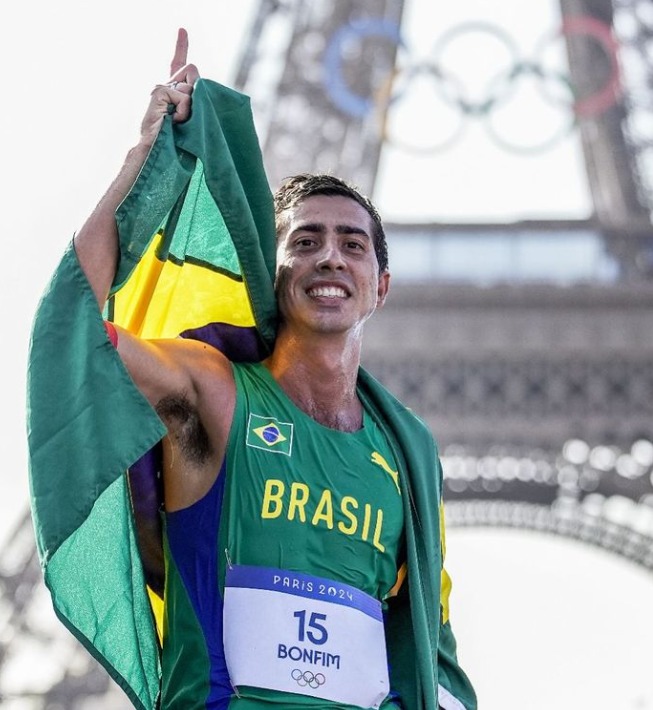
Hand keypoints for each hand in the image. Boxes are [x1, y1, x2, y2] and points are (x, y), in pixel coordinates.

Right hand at [140, 28, 200, 144]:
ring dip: (192, 106)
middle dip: (198, 89)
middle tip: (188, 114)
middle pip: (192, 71)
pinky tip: (176, 121)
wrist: (158, 151)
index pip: (177, 64)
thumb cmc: (176, 141)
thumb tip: (198, 85)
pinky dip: (185, 110)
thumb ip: (195, 100)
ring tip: (180, 121)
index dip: (180, 46)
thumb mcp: (191, 118)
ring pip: (190, 84)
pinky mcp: (158, 91)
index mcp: (172, 92)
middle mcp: (164, 86)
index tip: (182, 29)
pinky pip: (184, 95)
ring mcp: (160, 88)